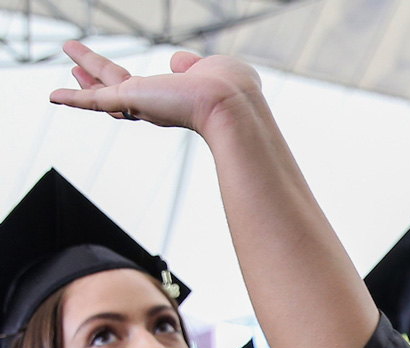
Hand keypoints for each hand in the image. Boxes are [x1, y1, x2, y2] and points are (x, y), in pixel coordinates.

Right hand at [49, 41, 262, 138]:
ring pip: (105, 90)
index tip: (121, 75)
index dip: (134, 83)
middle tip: (77, 71)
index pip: (149, 91)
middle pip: (120, 92)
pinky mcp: (131, 100)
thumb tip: (180, 63)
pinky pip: (95, 102)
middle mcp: (158, 105)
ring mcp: (143, 104)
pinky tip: (53, 96)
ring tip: (68, 58)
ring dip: (86, 72)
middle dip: (99, 80)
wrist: (231, 103)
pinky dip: (73, 100)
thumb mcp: (213, 68)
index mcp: (176, 96)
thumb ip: (193, 66)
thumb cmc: (233, 89)